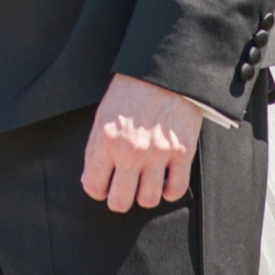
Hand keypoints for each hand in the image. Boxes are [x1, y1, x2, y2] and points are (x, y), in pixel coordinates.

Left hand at [81, 73, 206, 212]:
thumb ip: (95, 150)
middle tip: (123, 189)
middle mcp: (131, 152)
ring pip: (148, 200)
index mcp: (107, 142)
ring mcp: (159, 153)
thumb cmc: (130, 93)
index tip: (104, 185)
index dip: (97, 190)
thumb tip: (92, 180)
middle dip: (118, 199)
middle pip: (120, 202)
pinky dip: (169, 191)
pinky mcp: (183, 151)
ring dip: (144, 195)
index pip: (94, 187)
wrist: (164, 72)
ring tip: (144, 183)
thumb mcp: (102, 117)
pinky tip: (164, 180)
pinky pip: (176, 190)